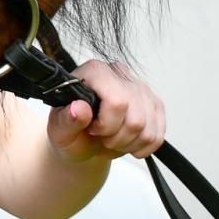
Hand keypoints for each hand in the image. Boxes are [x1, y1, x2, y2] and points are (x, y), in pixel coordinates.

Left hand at [49, 59, 165, 161]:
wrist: (83, 140)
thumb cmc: (70, 130)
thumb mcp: (59, 129)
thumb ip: (67, 119)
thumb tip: (79, 109)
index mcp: (94, 72)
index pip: (117, 101)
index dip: (107, 124)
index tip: (93, 129)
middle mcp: (120, 74)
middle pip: (135, 118)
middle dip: (118, 138)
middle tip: (102, 138)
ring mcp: (141, 88)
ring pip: (148, 128)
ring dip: (130, 143)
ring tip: (112, 140)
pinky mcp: (155, 104)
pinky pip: (158, 134)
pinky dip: (143, 146)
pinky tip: (127, 142)